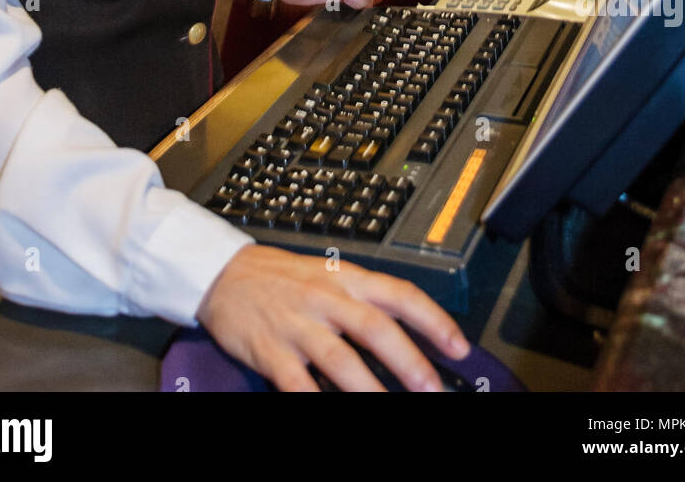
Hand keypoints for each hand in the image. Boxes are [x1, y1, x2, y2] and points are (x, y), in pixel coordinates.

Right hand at [196, 243, 469, 391]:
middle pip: (375, 327)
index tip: (459, 346)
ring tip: (390, 410)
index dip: (433, 319)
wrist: (225, 273)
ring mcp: (298, 325)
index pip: (399, 293)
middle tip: (433, 388)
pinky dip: (315, 401)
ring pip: (340, 358)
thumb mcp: (328, 276)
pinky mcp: (271, 350)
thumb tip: (408, 337)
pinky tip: (329, 410)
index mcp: (346, 278)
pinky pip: (297, 383)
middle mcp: (325, 298)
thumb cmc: (283, 278)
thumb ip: (363, 302)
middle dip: (408, 361)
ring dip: (370, 390)